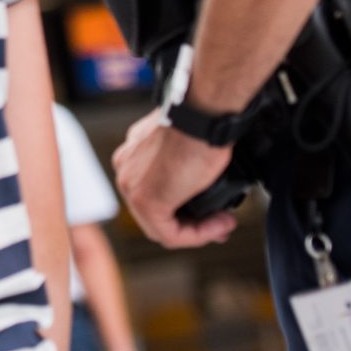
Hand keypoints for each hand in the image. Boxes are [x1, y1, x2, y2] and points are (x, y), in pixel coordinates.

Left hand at [111, 113, 238, 249]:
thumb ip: (190, 167)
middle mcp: (127, 168)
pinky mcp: (146, 201)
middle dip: (192, 222)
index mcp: (134, 152)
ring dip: (197, 231)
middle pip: (156, 210)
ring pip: (160, 225)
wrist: (201, 115)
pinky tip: (218, 226)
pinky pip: (169, 233)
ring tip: (224, 225)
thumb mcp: (191, 145)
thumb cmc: (200, 122)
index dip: (186, 208)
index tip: (214, 209)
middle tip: (221, 223)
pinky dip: (196, 235)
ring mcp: (131, 185)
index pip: (155, 191)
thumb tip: (206, 187)